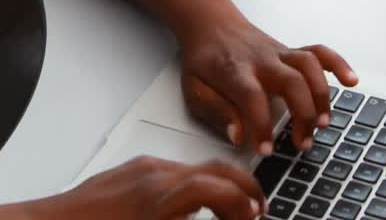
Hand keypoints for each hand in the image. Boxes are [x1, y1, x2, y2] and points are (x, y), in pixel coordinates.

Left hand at [30, 156, 266, 219]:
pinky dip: (193, 189)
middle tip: (256, 209)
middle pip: (214, 169)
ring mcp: (140, 169)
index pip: (219, 189)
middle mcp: (153, 174)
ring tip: (229, 214)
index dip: (244, 204)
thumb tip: (217, 217)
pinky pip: (172, 174)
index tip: (254, 218)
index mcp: (160, 195)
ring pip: (195, 170)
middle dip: (242, 188)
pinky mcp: (129, 172)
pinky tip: (191, 212)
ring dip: (219, 188)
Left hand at [176, 7, 357, 157]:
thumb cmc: (203, 60)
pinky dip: (338, 64)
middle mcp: (260, 59)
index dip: (262, 126)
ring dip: (322, 95)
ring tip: (324, 123)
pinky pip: (319, 52)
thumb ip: (216, 112)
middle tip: (303, 143)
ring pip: (309, 65)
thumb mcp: (194, 89)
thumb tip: (238, 136)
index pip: (252, 98)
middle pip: (291, 81)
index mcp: (233, 71)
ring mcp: (278, 53)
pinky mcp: (290, 51)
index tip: (267, 150)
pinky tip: (351, 81)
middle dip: (302, 115)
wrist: (210, 23)